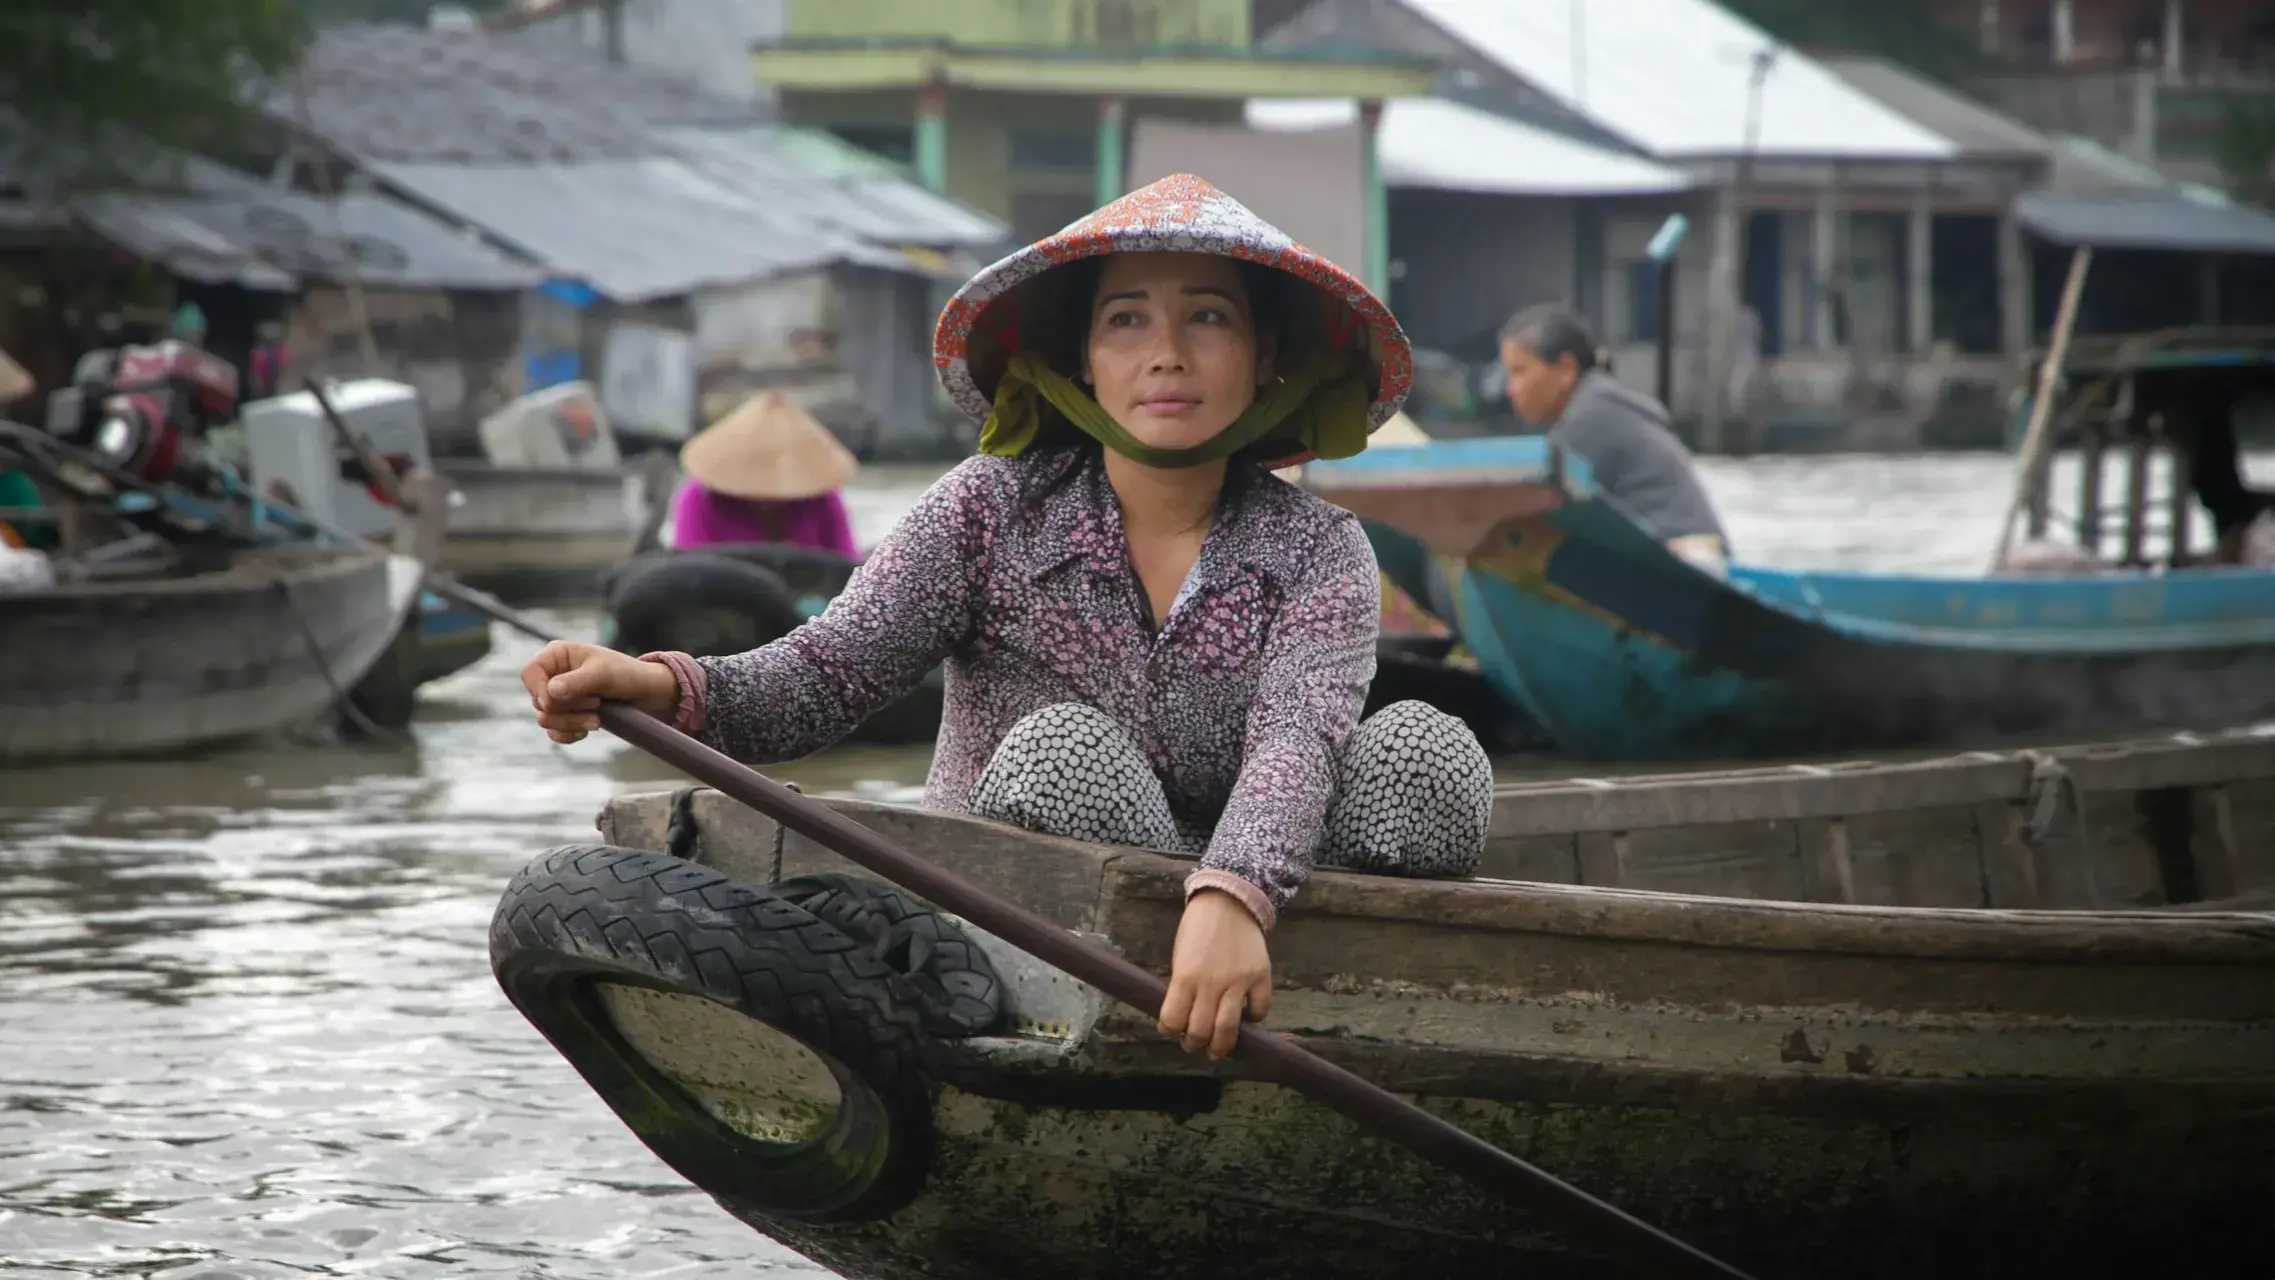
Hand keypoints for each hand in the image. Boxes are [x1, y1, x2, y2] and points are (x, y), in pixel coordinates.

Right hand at [521, 641, 679, 742]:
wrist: (647, 695)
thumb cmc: (626, 675)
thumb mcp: (603, 674)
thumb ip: (577, 682)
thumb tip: (550, 694)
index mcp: (557, 656)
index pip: (530, 674)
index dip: (538, 690)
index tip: (554, 702)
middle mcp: (554, 676)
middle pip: (539, 701)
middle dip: (567, 709)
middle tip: (596, 704)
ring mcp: (559, 698)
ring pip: (546, 719)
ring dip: (572, 722)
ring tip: (598, 718)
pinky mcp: (567, 717)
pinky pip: (555, 733)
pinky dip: (570, 734)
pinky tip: (589, 729)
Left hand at [1156, 888, 1270, 1059]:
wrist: (1229, 901)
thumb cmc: (1197, 928)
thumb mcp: (1180, 955)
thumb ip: (1183, 986)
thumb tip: (1183, 1016)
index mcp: (1185, 976)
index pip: (1173, 1020)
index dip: (1169, 1031)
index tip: (1172, 1031)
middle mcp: (1211, 983)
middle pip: (1201, 1031)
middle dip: (1194, 1044)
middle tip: (1195, 1045)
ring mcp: (1239, 981)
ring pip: (1229, 1029)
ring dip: (1221, 1046)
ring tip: (1217, 1049)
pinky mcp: (1261, 977)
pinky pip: (1259, 1010)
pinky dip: (1252, 1019)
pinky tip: (1245, 1016)